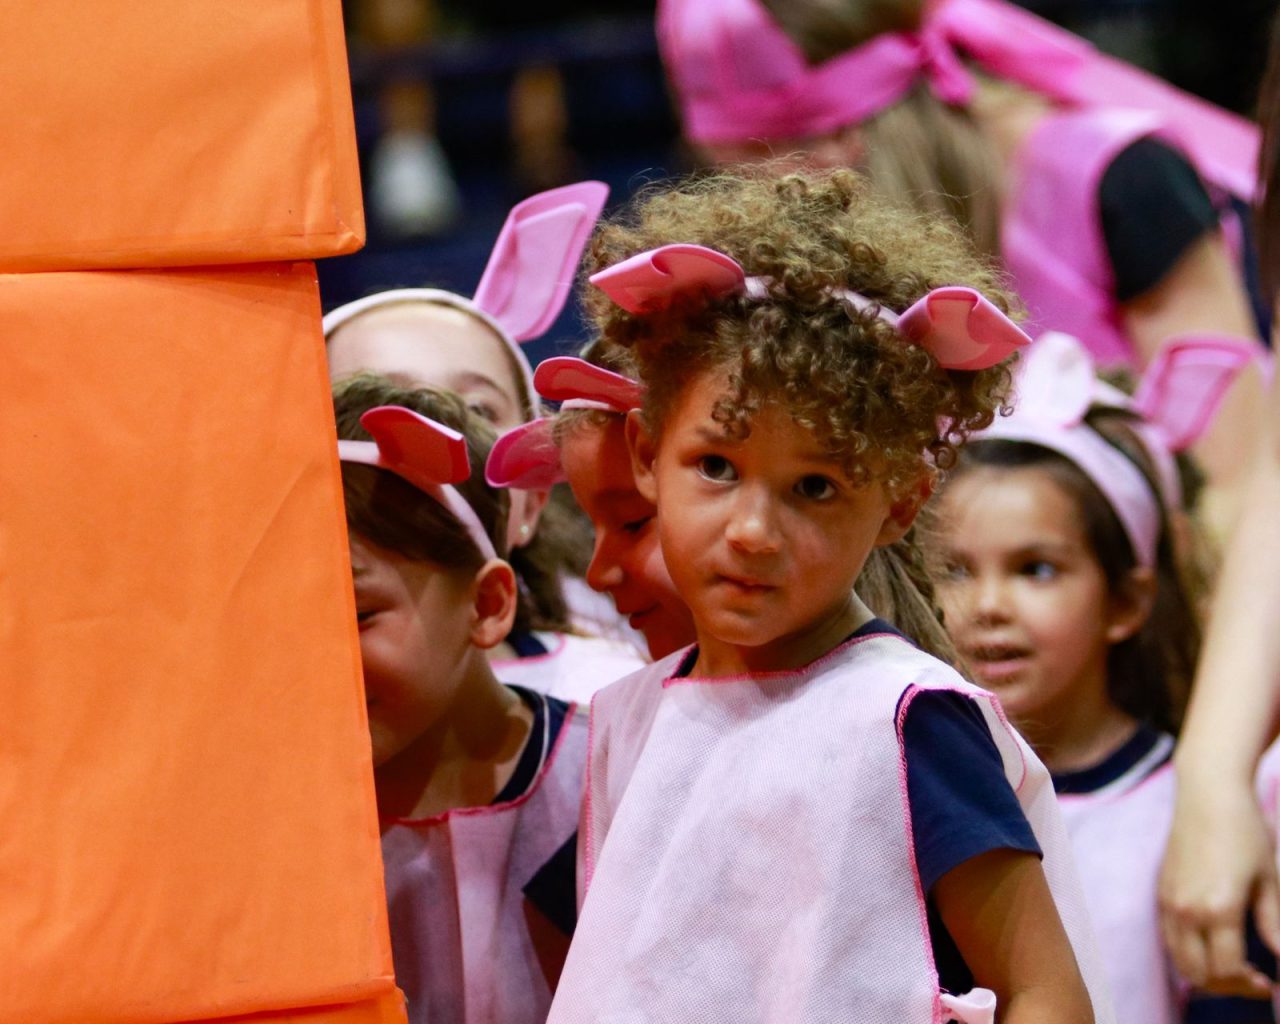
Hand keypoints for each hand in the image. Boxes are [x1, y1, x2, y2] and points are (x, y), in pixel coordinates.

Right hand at [1159, 781, 1279, 996]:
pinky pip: (1170, 939)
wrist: (1207, 794)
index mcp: (1218, 909)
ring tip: (1231, 965)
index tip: (1267, 982)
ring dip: (1205, 973)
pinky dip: (1188, 953)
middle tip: (1252, 979)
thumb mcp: (1270, 881)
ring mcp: (1168, 902)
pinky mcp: (1160, 892)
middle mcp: (1186, 910)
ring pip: (1179, 961)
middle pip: (1198, 974)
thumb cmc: (1245, 832)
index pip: (1227, 970)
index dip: (1249, 984)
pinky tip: (1211, 942)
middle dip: (1227, 987)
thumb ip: (1275, 926)